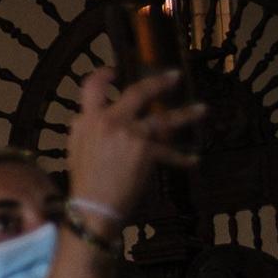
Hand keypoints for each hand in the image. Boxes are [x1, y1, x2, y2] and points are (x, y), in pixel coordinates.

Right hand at [66, 68, 204, 221]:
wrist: (93, 206)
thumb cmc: (84, 180)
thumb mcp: (75, 149)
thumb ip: (84, 128)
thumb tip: (87, 116)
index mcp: (88, 120)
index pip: (92, 87)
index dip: (103, 75)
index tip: (113, 71)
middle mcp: (110, 121)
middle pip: (138, 93)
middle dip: (159, 82)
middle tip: (174, 76)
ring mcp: (131, 134)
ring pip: (165, 119)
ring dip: (186, 114)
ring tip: (202, 110)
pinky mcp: (146, 150)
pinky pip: (169, 152)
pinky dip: (182, 158)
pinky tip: (193, 160)